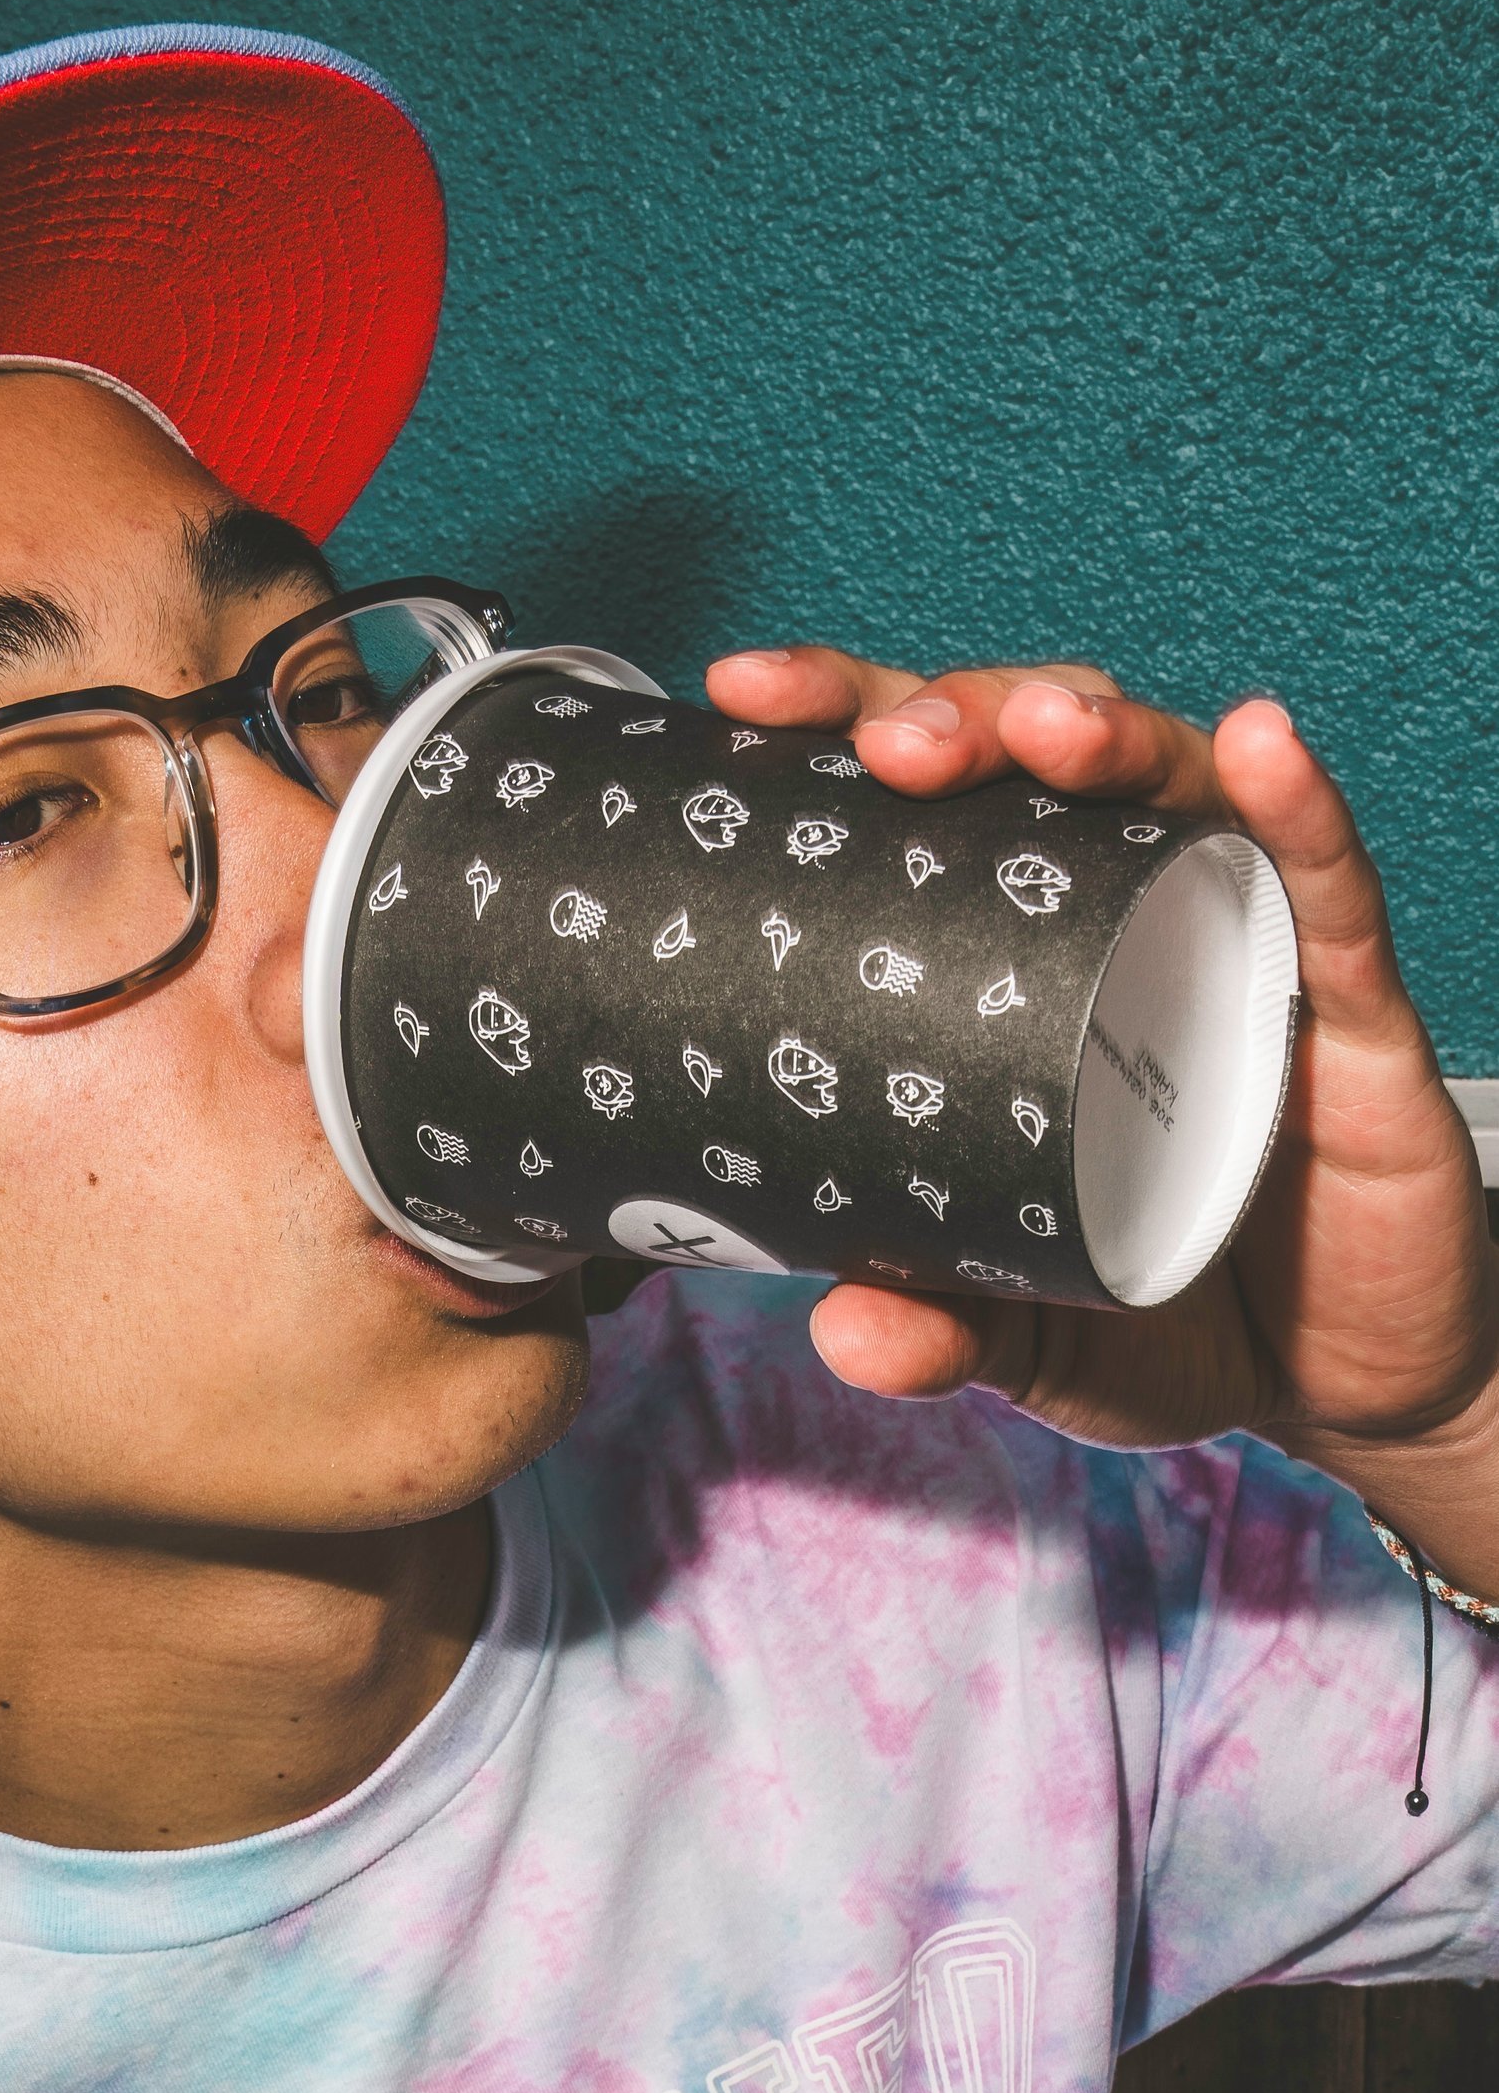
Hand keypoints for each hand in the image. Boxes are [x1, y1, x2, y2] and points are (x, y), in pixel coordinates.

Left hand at [706, 647, 1498, 1589]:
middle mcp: (1118, 927)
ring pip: (1172, 791)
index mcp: (1011, 969)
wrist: (1331, 1390)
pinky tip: (1262, 747)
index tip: (742, 701)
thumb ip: (942, 1327)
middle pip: (1032, 766)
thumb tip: (842, 1331)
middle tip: (884, 744)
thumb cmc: (1162, 1313)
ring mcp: (1237, 950)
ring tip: (1036, 728)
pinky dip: (1299, 813)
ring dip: (1104, 736)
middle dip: (956, 718)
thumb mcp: (1029, 1331)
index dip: (840, 732)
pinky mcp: (1350, 1015)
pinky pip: (1331, 893)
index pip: (922, 811)